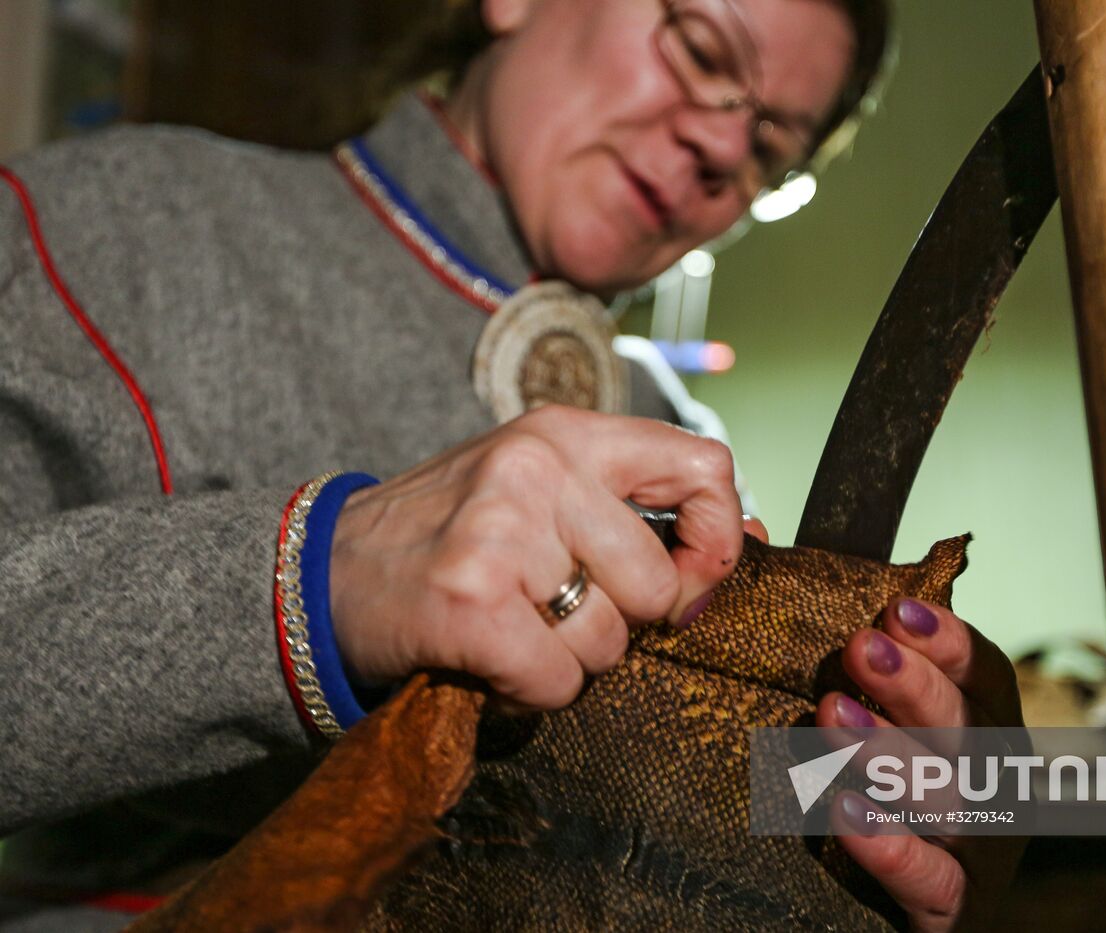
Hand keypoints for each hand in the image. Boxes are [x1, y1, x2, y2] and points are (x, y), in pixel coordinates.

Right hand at [328, 405, 743, 708]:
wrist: (324, 572)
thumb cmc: (451, 536)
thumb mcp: (542, 491)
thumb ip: (636, 508)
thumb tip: (751, 536)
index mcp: (567, 433)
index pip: (704, 466)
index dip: (716, 536)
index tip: (689, 576)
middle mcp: (538, 469)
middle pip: (657, 583)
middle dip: (623, 624)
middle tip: (561, 613)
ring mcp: (501, 533)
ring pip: (610, 642)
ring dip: (571, 660)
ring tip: (515, 630)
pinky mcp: (470, 602)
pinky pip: (558, 681)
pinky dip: (531, 693)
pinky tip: (492, 663)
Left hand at [815, 599, 1024, 930]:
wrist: (883, 913)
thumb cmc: (878, 794)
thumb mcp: (872, 719)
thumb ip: (836, 651)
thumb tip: (754, 549)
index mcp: (987, 730)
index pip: (985, 675)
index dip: (948, 641)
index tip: (897, 610)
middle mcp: (995, 786)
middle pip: (968, 729)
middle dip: (915, 686)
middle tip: (859, 648)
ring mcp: (980, 852)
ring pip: (947, 800)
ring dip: (889, 755)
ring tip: (831, 717)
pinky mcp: (953, 912)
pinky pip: (931, 882)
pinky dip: (892, 846)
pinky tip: (844, 810)